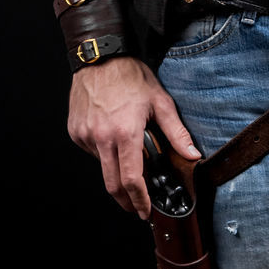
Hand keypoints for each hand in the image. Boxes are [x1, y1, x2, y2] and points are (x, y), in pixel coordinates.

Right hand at [68, 56, 200, 218]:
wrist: (100, 57)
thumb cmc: (131, 76)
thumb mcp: (160, 101)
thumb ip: (176, 132)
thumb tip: (192, 155)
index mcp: (125, 132)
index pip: (131, 178)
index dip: (139, 200)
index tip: (144, 211)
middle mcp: (102, 137)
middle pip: (112, 183)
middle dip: (126, 200)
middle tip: (136, 206)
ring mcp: (85, 136)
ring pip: (102, 167)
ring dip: (116, 170)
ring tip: (129, 157)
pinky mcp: (75, 132)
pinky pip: (91, 152)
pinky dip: (104, 153)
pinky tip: (113, 138)